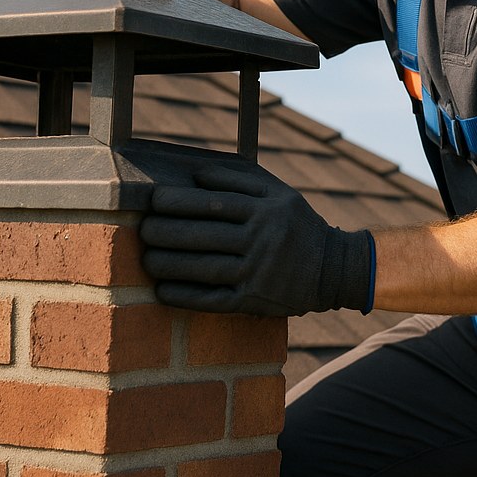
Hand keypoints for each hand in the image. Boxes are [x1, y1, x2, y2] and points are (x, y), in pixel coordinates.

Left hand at [141, 162, 374, 315]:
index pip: (214, 203)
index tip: (154, 200)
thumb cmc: (296, 223)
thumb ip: (240, 179)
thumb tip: (195, 174)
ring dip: (168, 264)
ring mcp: (259, 273)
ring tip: (146, 258)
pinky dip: (184, 296)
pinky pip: (212, 301)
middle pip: (204, 236)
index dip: (179, 202)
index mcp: (267, 209)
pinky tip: (162, 290)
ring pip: (204, 269)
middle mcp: (263, 240)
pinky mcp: (255, 301)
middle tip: (144, 229)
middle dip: (167, 232)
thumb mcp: (278, 193)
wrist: (333, 269)